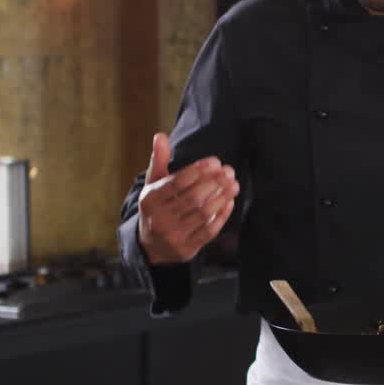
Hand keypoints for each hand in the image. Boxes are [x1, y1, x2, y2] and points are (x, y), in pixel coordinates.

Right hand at [137, 133, 240, 264]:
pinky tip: (230, 202)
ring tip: (234, 184)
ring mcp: (173, 236)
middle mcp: (160, 219)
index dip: (198, 171)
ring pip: (202, 214)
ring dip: (221, 197)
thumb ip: (159, 160)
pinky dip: (221, 216)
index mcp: (150, 200)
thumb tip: (161, 136)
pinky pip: (208, 231)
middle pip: (192, 198)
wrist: (149, 245)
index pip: (177, 183)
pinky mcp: (187, 249)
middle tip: (229, 171)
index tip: (215, 162)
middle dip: (214, 183)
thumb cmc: (157, 207)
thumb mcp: (153, 184)